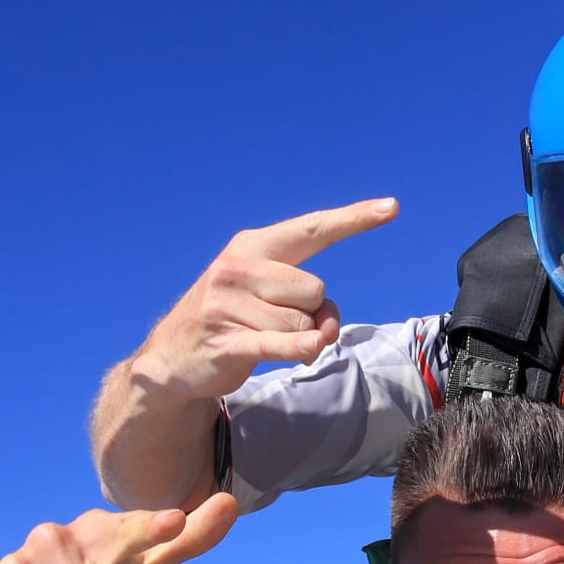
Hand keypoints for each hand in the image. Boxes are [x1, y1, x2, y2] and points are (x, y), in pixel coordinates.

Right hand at [135, 198, 399, 399]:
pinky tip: (307, 354)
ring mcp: (228, 305)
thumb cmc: (233, 318)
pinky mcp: (226, 341)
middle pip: (315, 291)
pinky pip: (281, 345)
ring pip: (303, 325)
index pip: (312, 229)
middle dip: (310, 313)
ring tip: (267, 340)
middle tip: (281, 322)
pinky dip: (299, 351)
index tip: (391, 207)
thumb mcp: (264, 293)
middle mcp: (238, 268)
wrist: (172, 355)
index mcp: (252, 246)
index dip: (352, 219)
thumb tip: (326, 326)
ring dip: (299, 341)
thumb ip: (305, 299)